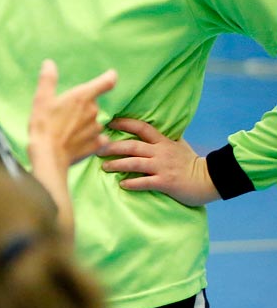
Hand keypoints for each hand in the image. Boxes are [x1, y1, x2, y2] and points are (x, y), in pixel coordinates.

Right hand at [27, 60, 115, 169]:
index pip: (106, 82)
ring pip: (94, 122)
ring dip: (85, 123)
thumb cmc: (43, 125)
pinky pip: (98, 138)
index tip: (111, 75)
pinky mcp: (96, 145)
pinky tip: (78, 142)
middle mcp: (93, 111)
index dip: (109, 77)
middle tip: (65, 113)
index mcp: (82, 97)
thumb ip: (48, 79)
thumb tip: (49, 63)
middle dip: (82, 106)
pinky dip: (91, 139)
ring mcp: (97, 129)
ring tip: (67, 130)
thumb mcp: (41, 99)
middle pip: (93, 104)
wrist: (48, 156)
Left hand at [98, 118, 218, 205]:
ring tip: (104, 166)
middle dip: (112, 147)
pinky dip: (132, 183)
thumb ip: (163, 138)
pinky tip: (122, 184)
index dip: (124, 123)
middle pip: (132, 146)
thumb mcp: (178, 145)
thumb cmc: (191, 163)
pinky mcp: (166, 182)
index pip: (141, 128)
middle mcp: (161, 152)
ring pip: (135, 163)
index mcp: (163, 141)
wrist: (211, 179)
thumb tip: (147, 130)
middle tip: (97, 148)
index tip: (107, 122)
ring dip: (117, 164)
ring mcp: (163, 167)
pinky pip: (145, 182)